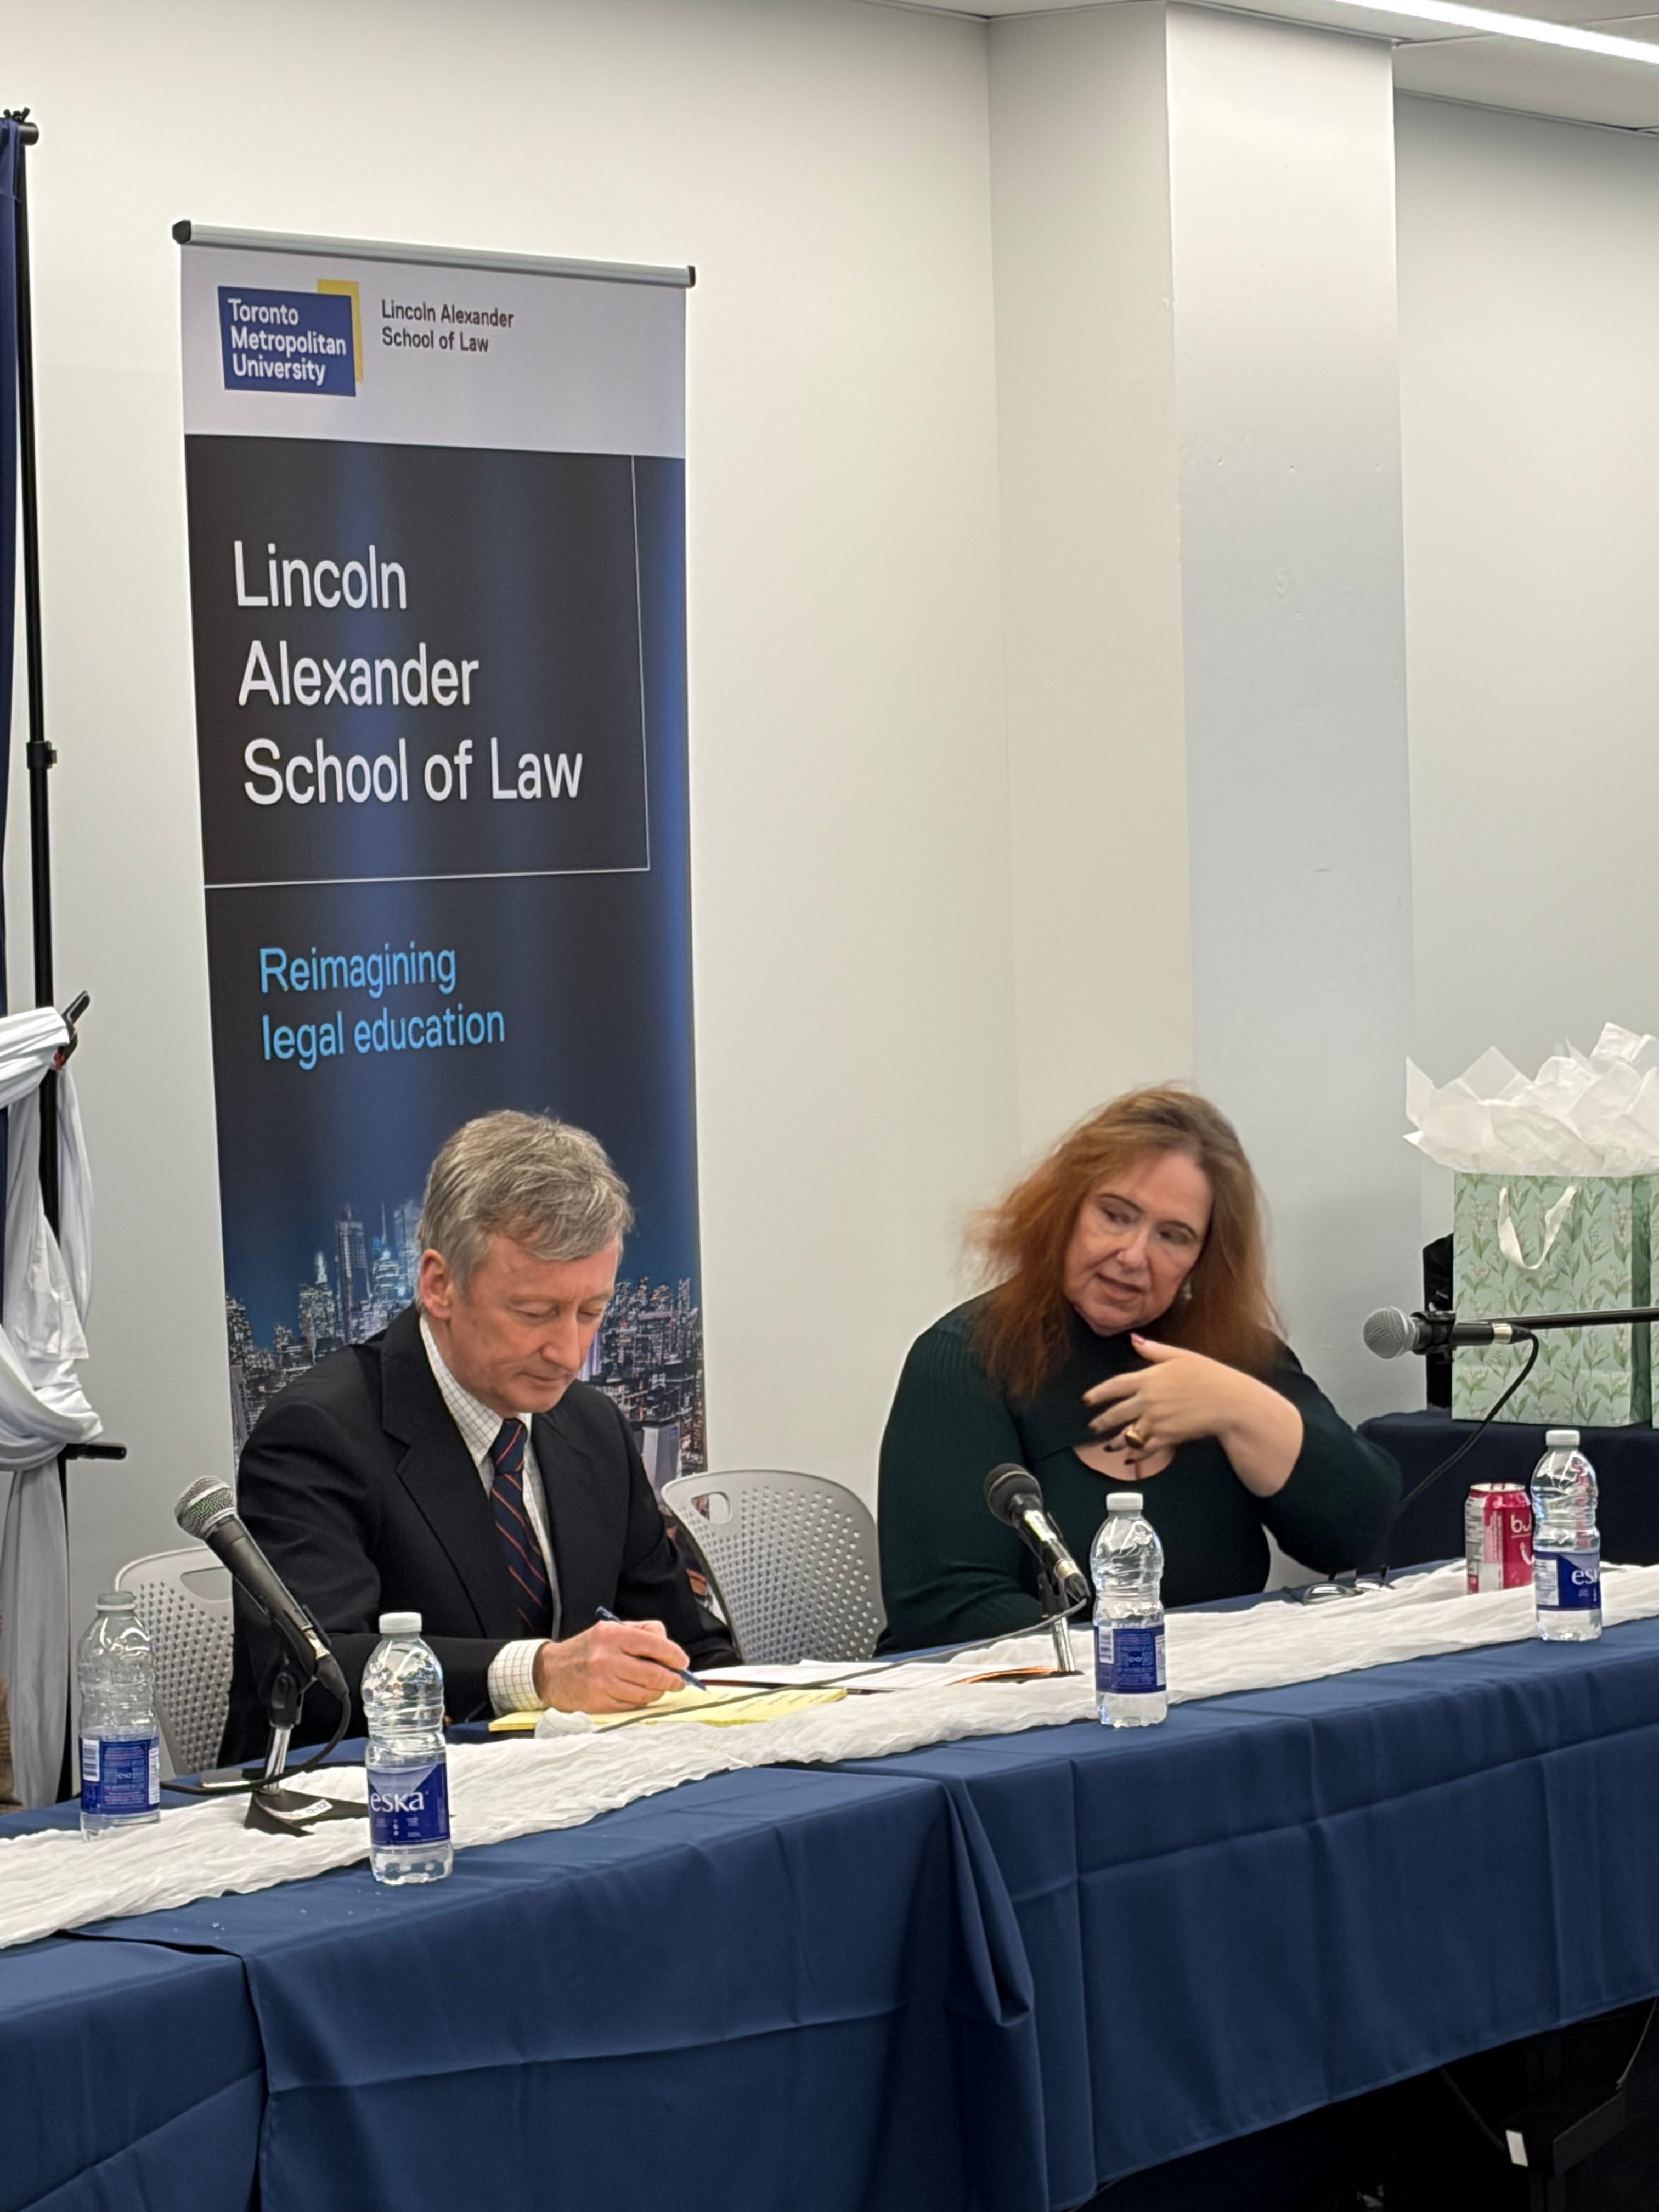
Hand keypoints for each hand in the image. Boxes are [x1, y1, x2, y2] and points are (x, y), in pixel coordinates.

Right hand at [531, 1618, 690, 1712]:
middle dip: (673, 1679)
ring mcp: (603, 1683)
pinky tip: (641, 1694)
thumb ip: (643, 1632)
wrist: (551, 1672)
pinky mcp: (600, 1703)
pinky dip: (642, 1701)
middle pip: (654, 1674)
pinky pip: (632, 1705)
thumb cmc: (587, 1649)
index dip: (675, 1656)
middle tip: (679, 1681)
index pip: (655, 1645)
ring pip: (646, 1693)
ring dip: (659, 1692)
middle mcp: (607, 1659)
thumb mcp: (612, 1629)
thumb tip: (671, 1648)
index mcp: (613, 1635)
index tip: (683, 1662)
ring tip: (660, 1687)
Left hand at [1083, 1336, 1302, 1497]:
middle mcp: (1148, 1400)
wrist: (1231, 1401)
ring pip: (1128, 1434)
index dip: (1098, 1393)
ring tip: (1106, 1446)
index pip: (1115, 1385)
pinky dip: (1136, 1455)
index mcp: (1149, 1377)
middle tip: (1092, 1427)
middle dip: (1101, 1421)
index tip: (1087, 1400)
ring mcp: (1156, 1420)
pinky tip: (1130, 1459)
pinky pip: (1145, 1448)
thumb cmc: (1211, 1376)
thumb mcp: (1182, 1355)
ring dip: (1115, 1441)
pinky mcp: (1167, 1437)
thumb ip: (1154, 1350)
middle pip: (1116, 1412)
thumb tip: (1134, 1340)